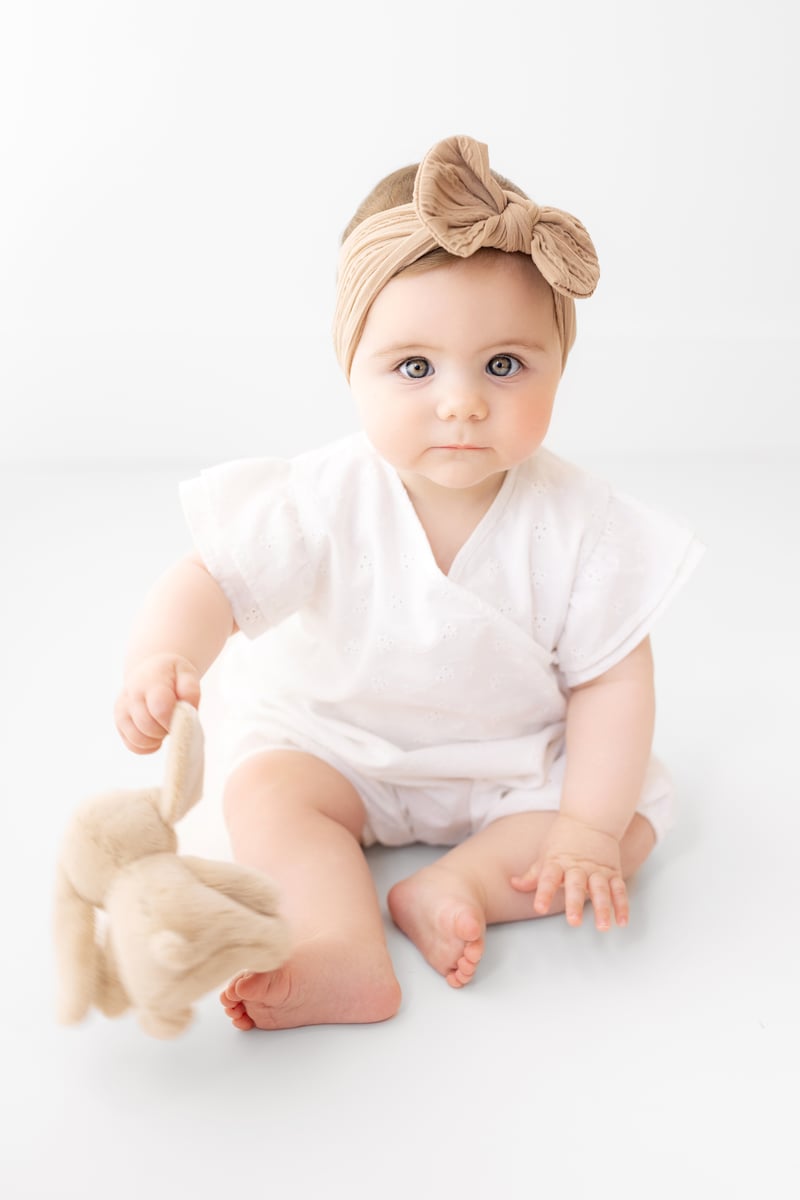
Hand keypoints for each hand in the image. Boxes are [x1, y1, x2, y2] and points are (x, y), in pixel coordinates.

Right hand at [114, 653, 200, 753]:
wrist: (150, 670)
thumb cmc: (172, 675)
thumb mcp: (187, 674)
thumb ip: (191, 691)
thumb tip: (187, 710)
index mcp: (151, 681)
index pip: (160, 709)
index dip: (173, 720)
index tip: (181, 718)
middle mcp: (132, 695)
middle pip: (147, 727)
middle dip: (165, 730)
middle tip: (173, 722)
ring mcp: (122, 710)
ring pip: (138, 740)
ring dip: (155, 740)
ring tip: (164, 727)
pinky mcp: (119, 723)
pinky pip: (132, 746)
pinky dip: (147, 746)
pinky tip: (155, 735)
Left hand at [510, 814, 627, 930]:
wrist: (590, 819)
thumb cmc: (563, 840)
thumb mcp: (545, 855)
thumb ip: (532, 875)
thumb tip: (513, 885)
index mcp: (558, 863)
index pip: (548, 878)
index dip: (543, 893)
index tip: (539, 908)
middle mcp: (578, 867)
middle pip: (576, 885)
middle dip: (575, 903)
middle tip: (573, 921)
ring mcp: (597, 870)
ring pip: (600, 889)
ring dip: (602, 908)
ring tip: (603, 926)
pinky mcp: (613, 873)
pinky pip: (619, 890)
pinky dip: (622, 905)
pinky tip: (622, 921)